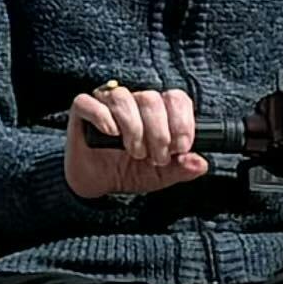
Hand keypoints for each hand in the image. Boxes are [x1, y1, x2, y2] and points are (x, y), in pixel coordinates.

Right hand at [63, 85, 202, 199]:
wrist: (97, 185)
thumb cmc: (129, 172)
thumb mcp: (161, 176)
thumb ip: (181, 168)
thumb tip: (200, 163)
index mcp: (157, 111)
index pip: (175, 98)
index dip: (182, 121)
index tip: (181, 147)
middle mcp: (133, 101)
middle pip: (151, 98)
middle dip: (159, 132)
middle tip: (157, 158)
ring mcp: (106, 103)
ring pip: (123, 99)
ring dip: (134, 129)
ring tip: (135, 153)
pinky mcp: (82, 110)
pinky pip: (89, 103)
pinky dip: (103, 118)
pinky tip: (111, 135)